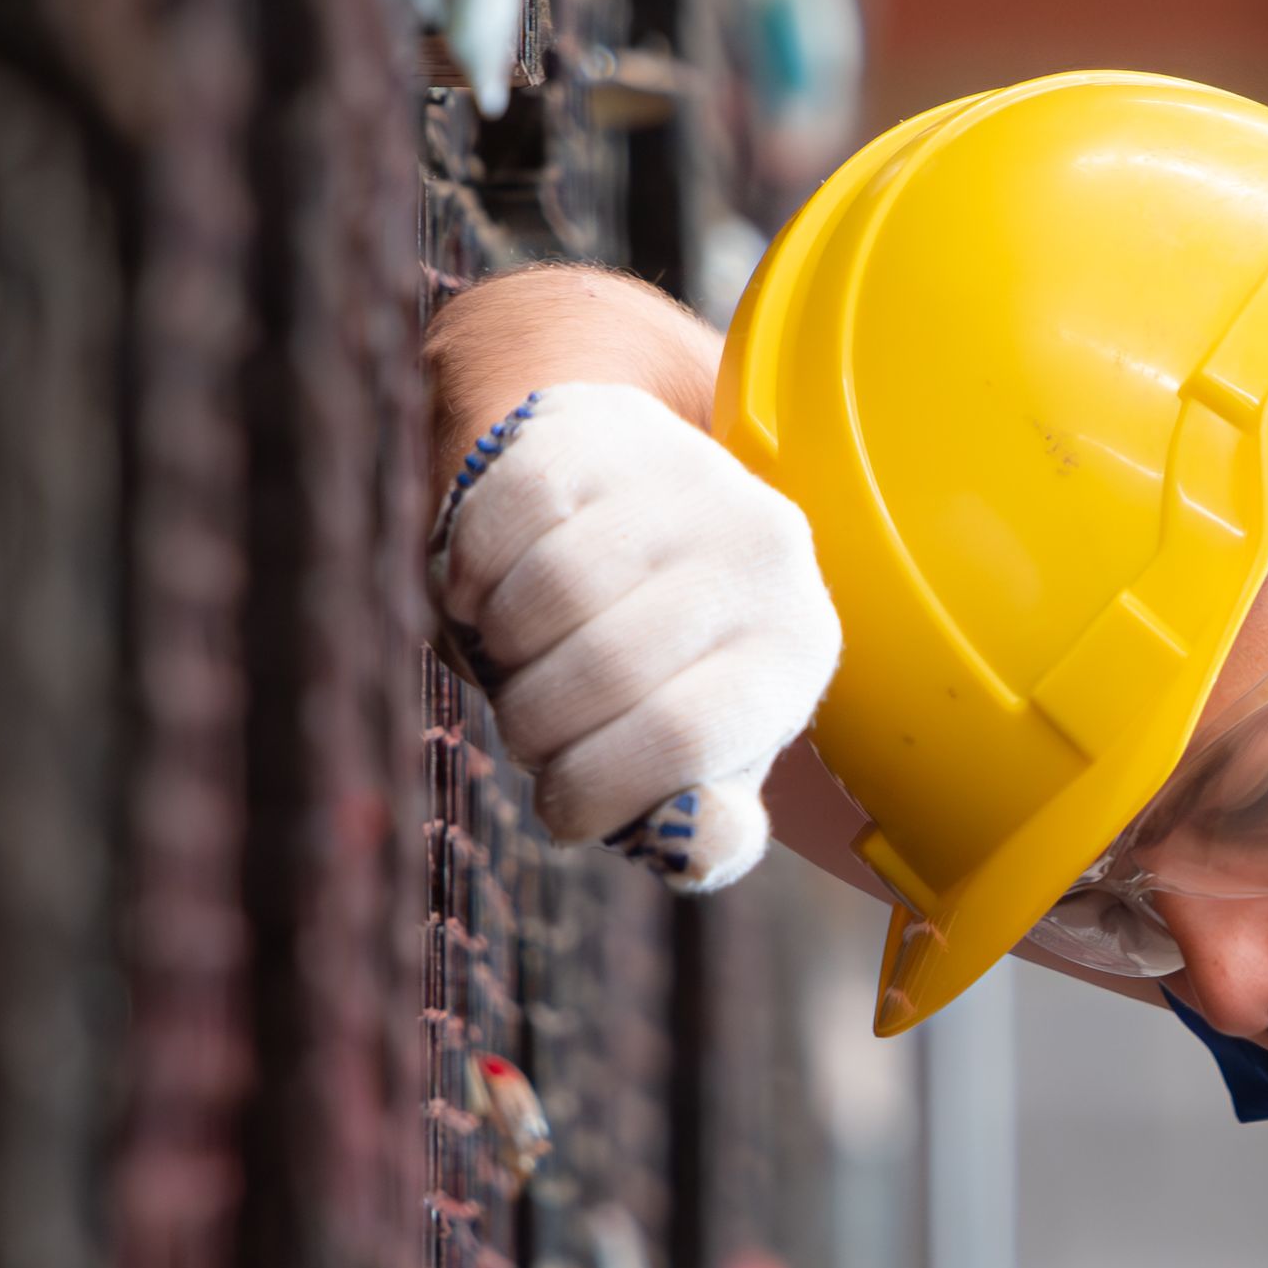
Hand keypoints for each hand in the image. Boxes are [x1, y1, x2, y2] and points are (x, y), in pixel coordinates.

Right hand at [437, 383, 838, 889]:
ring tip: (516, 658)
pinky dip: (471, 575)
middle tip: (529, 728)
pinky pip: (507, 514)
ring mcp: (686, 475)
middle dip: (537, 727)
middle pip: (605, 669)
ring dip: (502, 651)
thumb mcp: (708, 750)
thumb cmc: (672, 657)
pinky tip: (487, 593)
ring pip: (550, 591)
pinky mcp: (603, 428)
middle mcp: (763, 549)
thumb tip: (699, 839)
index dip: (591, 792)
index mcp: (796, 648)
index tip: (561, 806)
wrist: (644, 501)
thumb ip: (707, 822)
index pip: (681, 740)